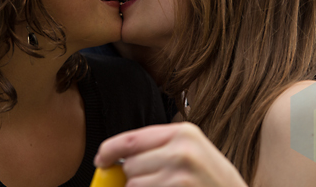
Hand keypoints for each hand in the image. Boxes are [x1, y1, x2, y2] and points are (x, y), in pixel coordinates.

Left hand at [94, 122, 247, 186]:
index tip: (102, 159)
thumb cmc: (214, 181)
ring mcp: (181, 175)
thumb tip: (119, 158)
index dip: (110, 149)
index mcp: (183, 133)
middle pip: (130, 165)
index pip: (132, 139)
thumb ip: (161, 149)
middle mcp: (182, 150)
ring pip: (134, 185)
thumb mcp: (194, 154)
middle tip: (154, 183)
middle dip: (133, 178)